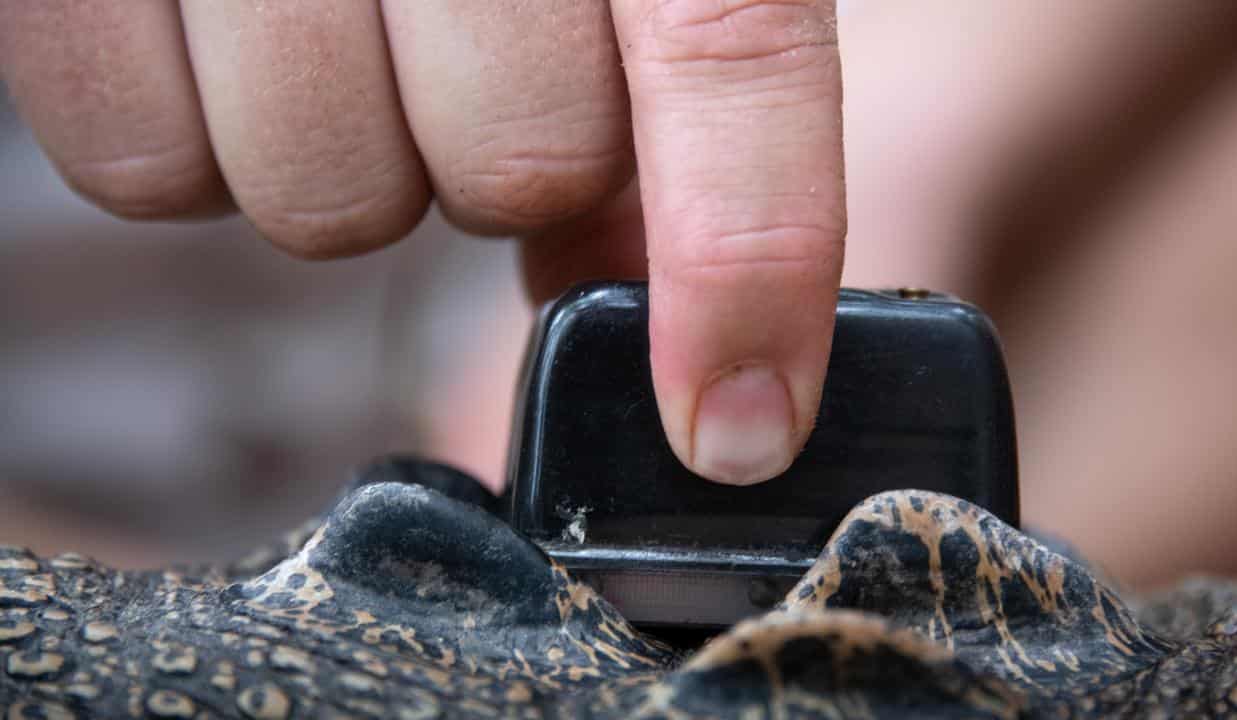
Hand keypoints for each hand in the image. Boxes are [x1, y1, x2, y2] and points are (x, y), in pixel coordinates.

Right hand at [0, 0, 845, 485]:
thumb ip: (663, 106)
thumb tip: (662, 309)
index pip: (730, 49)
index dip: (751, 259)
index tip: (738, 427)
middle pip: (516, 171)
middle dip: (503, 165)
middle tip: (460, 60)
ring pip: (331, 203)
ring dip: (351, 159)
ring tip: (333, 39)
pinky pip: (145, 174)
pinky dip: (192, 144)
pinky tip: (218, 43)